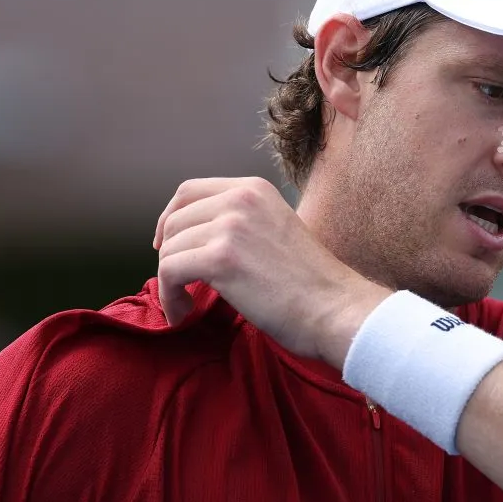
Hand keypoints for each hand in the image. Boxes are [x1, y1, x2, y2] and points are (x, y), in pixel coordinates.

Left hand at [153, 177, 389, 367]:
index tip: (167, 246)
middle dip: (170, 256)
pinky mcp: (220, 258)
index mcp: (253, 189)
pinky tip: (183, 312)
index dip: (170, 219)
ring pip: (170, 250)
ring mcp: (229, 226)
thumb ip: (241, 224)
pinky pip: (170, 273)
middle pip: (175, 221)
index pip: (188, 191)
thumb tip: (198, 238)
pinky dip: (169, 297)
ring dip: (169, 282)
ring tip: (185, 304)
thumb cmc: (311, 284)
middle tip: (179, 285)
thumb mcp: (276, 229)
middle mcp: (239, 199)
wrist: (335, 309)